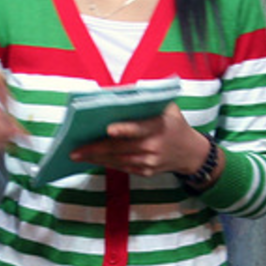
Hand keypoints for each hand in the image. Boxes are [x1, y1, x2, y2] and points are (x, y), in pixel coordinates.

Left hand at [76, 104, 207, 178]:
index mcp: (159, 126)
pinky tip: (92, 159)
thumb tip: (119, 93)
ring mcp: (150, 162)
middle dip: (96, 149)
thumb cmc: (174, 124)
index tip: (108, 129)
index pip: (139, 128)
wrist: (191, 153)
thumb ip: (147, 100)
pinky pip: (122, 168)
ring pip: (118, 160)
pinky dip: (106, 163)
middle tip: (75, 149)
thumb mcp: (168, 107)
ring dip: (96, 158)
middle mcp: (154, 146)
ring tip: (77, 154)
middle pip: (120, 148)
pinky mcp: (146, 172)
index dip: (124, 129)